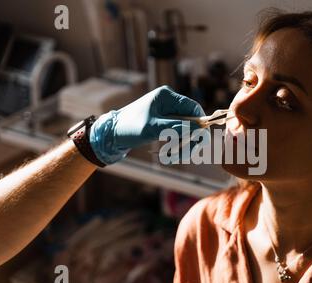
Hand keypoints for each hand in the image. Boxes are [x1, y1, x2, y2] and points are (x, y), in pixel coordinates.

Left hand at [89, 86, 206, 164]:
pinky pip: (179, 135)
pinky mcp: (165, 123)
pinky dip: (177, 146)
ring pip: (187, 130)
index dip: (200, 124)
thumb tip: (199, 129)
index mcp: (167, 96)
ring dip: (184, 146)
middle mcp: (169, 103)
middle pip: (193, 121)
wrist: (110, 134)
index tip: (200, 140)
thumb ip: (176, 127)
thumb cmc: (128, 128)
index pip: (193, 108)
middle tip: (185, 155)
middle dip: (191, 139)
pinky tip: (169, 155)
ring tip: (172, 157)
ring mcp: (168, 113)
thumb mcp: (152, 128)